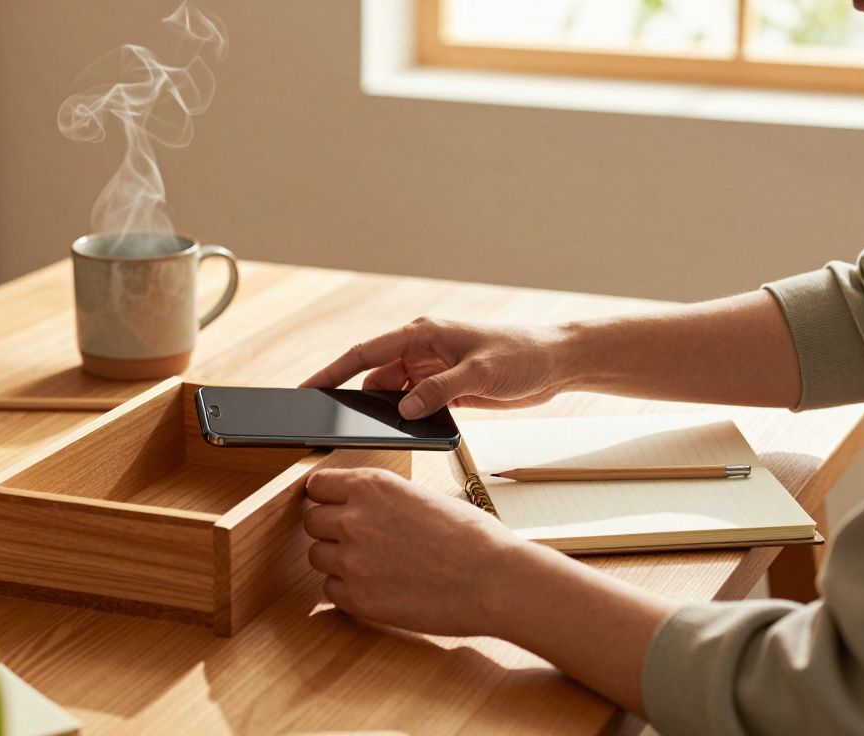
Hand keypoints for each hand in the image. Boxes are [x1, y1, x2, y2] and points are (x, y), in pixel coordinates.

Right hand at [300, 317, 570, 418]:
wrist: (556, 363)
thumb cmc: (522, 355)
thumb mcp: (481, 372)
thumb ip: (440, 390)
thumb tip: (404, 409)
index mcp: (423, 334)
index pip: (366, 352)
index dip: (333, 370)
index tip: (308, 388)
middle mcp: (422, 350)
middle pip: (374, 376)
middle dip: (353, 397)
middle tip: (330, 422)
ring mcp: (432, 370)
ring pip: (392, 393)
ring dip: (382, 411)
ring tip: (364, 432)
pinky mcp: (445, 388)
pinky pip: (413, 404)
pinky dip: (405, 418)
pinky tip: (400, 433)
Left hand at [303, 467, 528, 636]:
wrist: (493, 580)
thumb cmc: (471, 538)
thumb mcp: (421, 497)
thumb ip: (381, 500)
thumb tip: (359, 507)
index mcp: (371, 486)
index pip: (317, 486)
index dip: (326, 497)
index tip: (331, 506)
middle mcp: (353, 519)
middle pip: (312, 522)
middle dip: (331, 530)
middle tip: (360, 540)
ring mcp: (352, 561)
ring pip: (318, 556)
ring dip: (338, 560)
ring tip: (374, 565)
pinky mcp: (357, 598)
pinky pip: (331, 590)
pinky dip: (348, 590)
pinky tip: (378, 586)